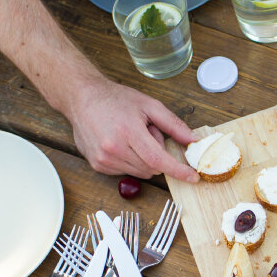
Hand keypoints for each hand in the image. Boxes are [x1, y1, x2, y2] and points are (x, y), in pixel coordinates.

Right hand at [63, 78, 197, 181]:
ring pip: (140, 172)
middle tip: (147, 133)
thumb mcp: (149, 105)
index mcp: (128, 132)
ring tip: (132, 137)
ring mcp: (103, 159)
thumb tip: (193, 141)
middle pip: (152, 168)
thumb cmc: (116, 99)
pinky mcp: (97, 165)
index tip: (194, 177)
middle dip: (158, 154)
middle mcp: (114, 149)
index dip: (178, 171)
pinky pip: (126, 172)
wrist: (82, 99)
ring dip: (145, 159)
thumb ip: (173, 124)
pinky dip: (131, 162)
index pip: (159, 160)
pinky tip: (121, 144)